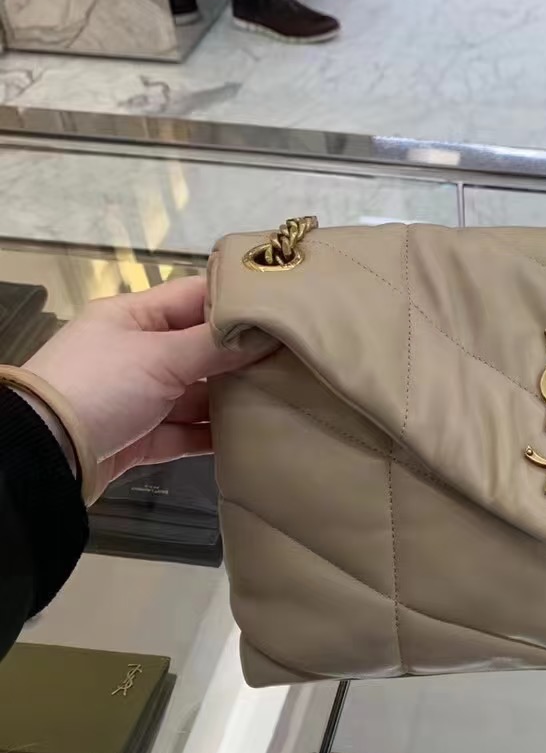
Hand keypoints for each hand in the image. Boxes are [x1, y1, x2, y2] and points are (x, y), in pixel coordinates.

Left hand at [23, 275, 272, 486]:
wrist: (44, 455)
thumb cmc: (98, 387)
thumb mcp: (159, 357)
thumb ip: (215, 346)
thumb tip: (266, 332)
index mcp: (133, 317)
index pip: (196, 297)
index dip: (239, 302)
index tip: (284, 308)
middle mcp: (136, 353)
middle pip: (201, 348)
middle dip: (243, 356)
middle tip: (293, 359)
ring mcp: (137, 397)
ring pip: (196, 394)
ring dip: (231, 399)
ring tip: (281, 398)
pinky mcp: (140, 438)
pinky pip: (185, 433)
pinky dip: (212, 436)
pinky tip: (249, 435)